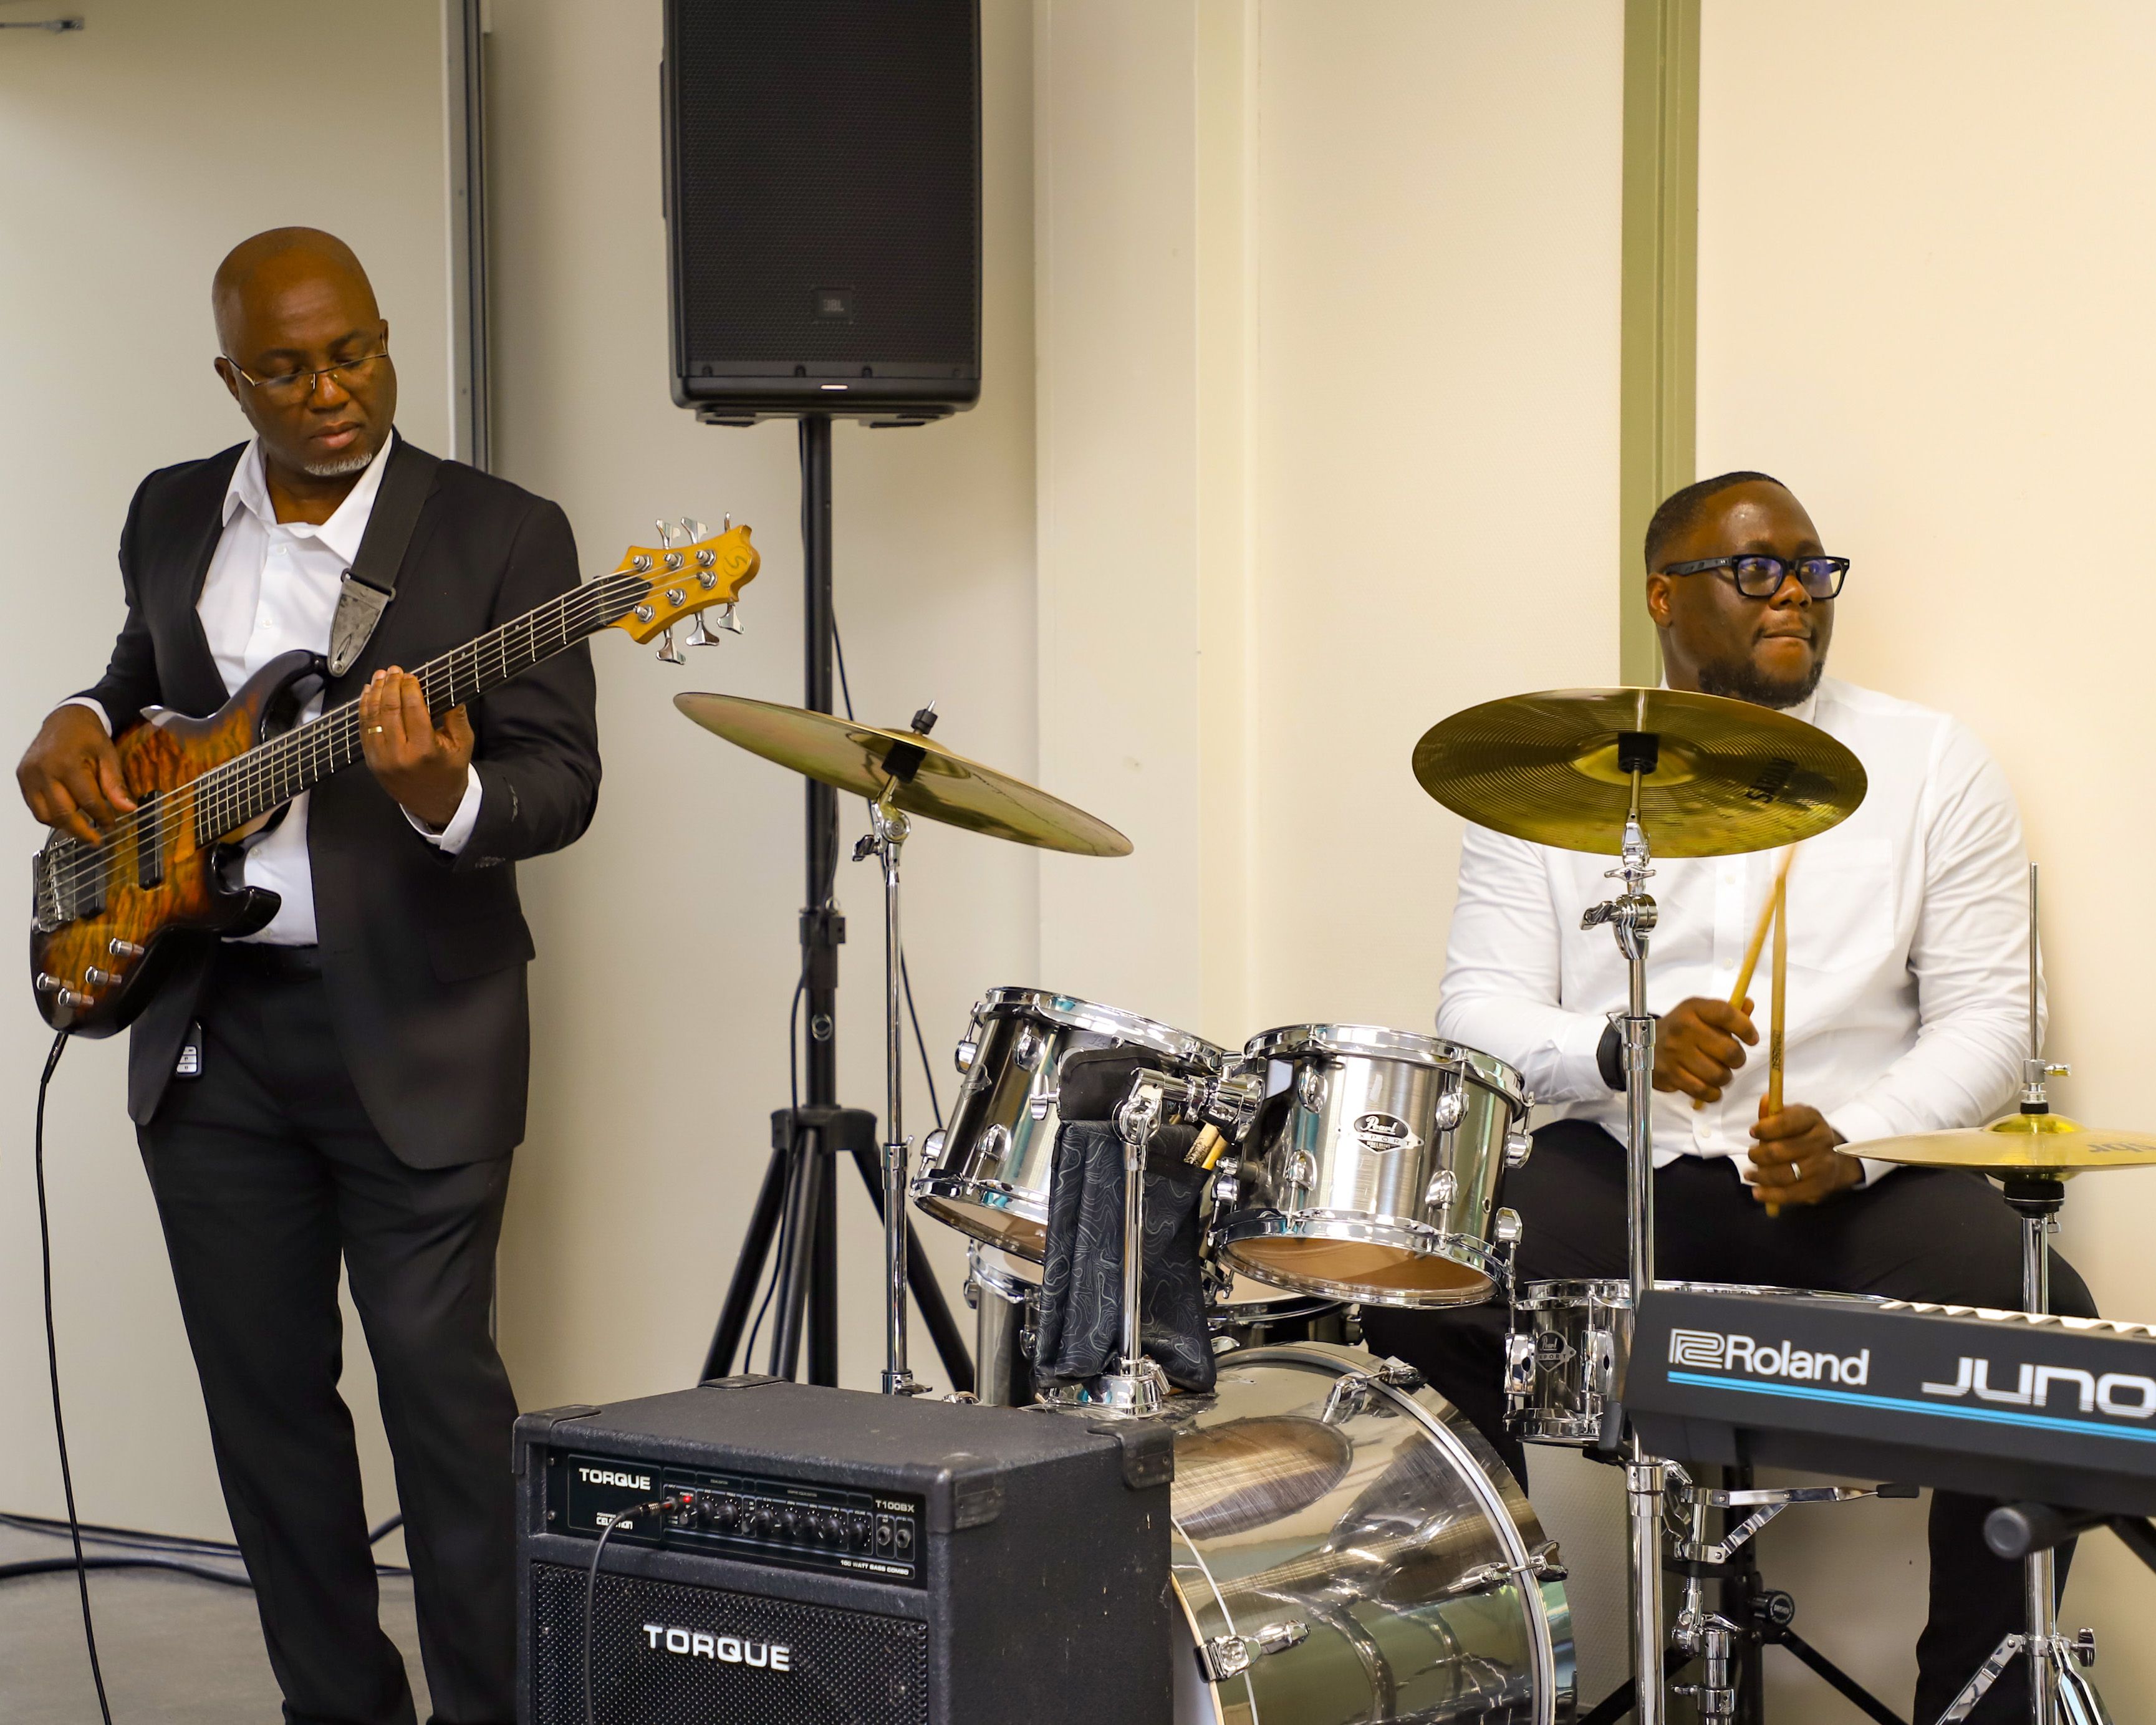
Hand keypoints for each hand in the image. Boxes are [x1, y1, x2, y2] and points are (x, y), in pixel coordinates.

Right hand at [17, 704, 136, 845]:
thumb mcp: (109, 756)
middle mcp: (43, 771)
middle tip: (96, 841)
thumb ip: (115, 784)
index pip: (87, 801)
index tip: (113, 828)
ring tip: (83, 831)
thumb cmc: (89, 737)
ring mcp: (29, 775)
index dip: (103, 818)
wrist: (65, 719)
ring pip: (44, 814)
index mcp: (67, 764)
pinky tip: (66, 817)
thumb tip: (128, 810)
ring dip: (64, 826)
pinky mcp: (22, 777)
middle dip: (81, 830)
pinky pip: (34, 807)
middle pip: (62, 813)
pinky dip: (50, 816)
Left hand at [359, 668, 472, 829]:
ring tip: (380, 677)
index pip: (414, 709)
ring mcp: (382, 759)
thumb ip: (457, 717)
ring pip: (373, 717)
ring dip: (375, 693)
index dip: (410, 688)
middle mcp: (400, 754)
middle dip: (391, 685)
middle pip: (390, 709)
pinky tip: (369, 695)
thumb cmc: (449, 773)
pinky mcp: (371, 761)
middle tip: (394, 671)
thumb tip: (451, 690)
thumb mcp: (463, 745)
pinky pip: (364, 730)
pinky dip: (364, 709)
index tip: (411, 676)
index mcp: (425, 750)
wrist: (434, 803)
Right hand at [1651, 996, 1757, 1102]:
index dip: (1745, 1027)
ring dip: (1725, 1077)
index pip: (1726, 1013)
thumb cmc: (1682, 1029)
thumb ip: (1727, 1011)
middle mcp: (1683, 1028)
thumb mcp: (1700, 1013)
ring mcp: (1675, 1052)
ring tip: (1720, 1073)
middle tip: (1733, 1060)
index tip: (1752, 1039)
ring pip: (1719, 1075)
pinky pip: (1703, 1091)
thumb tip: (1749, 1004)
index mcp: (1693, 1009)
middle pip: (1728, 1050)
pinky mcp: (1670, 1074)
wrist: (1646, 1044)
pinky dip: (1713, 1093)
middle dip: (1738, 1059)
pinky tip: (1711, 1086)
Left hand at [1748, 1104, 1861, 1206]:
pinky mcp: (1821, 1186)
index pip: (1786, 1122)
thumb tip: (1765, 1099)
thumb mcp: (1790, 1117)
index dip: (1765, 1128)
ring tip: (1750, 1174)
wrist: (1833, 1157)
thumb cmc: (1802, 1134)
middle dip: (1758, 1155)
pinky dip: (1770, 1195)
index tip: (1752, 1132)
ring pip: (1784, 1174)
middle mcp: (1822, 1141)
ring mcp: (1823, 1165)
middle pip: (1780, 1151)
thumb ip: (1773, 1111)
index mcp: (1812, 1119)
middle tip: (1751, 1155)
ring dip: (1761, 1176)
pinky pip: (1791, 1194)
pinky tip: (1758, 1192)